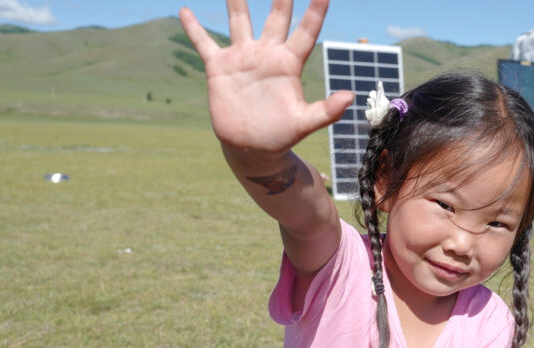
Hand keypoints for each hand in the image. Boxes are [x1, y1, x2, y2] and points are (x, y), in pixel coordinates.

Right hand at [179, 0, 352, 155]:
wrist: (252, 147)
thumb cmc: (280, 135)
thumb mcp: (303, 123)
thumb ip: (326, 111)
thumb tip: (349, 97)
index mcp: (289, 64)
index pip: (306, 31)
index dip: (315, 11)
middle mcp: (267, 54)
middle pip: (277, 16)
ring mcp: (243, 58)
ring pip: (240, 20)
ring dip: (237, 1)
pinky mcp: (220, 68)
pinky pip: (204, 43)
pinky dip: (194, 28)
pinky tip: (184, 11)